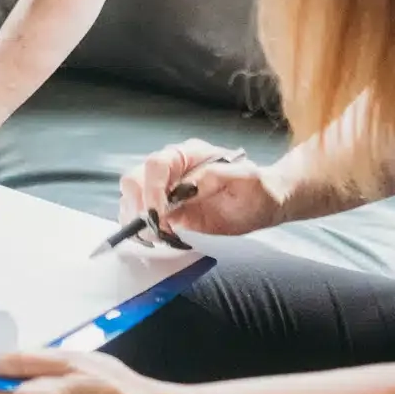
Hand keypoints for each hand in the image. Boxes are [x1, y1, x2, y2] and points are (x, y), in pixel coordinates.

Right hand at [119, 139, 285, 239]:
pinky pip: (142, 218)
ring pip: (132, 200)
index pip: (155, 165)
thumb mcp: (244, 179)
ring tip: (157, 236)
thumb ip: (214, 177)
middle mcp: (170, 171)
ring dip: (137, 219)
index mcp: (186, 155)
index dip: (152, 189)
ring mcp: (165, 192)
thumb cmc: (256, 188)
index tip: (160, 214)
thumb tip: (185, 188)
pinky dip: (142, 230)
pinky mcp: (166, 213)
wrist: (263, 204)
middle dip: (138, 205)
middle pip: (134, 180)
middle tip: (155, 228)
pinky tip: (157, 238)